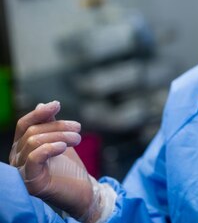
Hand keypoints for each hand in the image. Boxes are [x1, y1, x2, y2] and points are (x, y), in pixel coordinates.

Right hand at [9, 101, 112, 222]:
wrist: (82, 190)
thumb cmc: (69, 167)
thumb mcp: (60, 140)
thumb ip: (50, 124)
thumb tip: (42, 104)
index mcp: (22, 147)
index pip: (24, 124)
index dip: (39, 113)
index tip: (57, 105)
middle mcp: (18, 158)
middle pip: (33, 131)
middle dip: (58, 126)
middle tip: (78, 129)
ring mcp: (23, 171)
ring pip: (34, 141)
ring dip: (61, 136)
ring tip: (78, 139)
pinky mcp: (32, 182)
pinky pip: (34, 158)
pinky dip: (50, 147)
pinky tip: (63, 146)